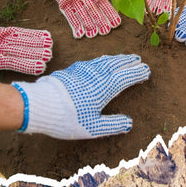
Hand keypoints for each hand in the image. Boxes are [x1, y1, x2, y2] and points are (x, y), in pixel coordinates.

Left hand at [13, 54, 150, 138]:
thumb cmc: (68, 118)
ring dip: (115, 59)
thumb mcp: (93, 128)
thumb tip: (129, 123)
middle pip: (116, 64)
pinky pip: (92, 62)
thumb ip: (113, 125)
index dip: (137, 73)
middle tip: (138, 59)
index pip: (126, 76)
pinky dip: (101, 60)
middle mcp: (96, 75)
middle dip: (128, 62)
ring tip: (122, 58)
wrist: (39, 105)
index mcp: (105, 88)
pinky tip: (99, 62)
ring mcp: (82, 70)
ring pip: (104, 61)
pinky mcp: (71, 70)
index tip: (146, 70)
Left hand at [47, 0, 120, 37]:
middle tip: (105, 32)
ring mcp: (75, 3)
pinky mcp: (64, 6)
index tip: (116, 24)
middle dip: (99, 22)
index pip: (104, 5)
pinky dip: (74, 25)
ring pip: (83, 16)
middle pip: (94, 13)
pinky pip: (70, 17)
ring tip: (92, 35)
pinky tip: (79, 34)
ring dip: (88, 26)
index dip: (110, 14)